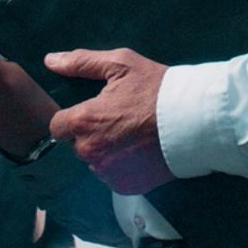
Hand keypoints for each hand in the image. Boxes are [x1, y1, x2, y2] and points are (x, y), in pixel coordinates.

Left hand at [44, 48, 174, 193]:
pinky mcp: (126, 186)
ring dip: (105, 153)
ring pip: (95, 163)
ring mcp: (108, 172)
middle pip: (77, 145)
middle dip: (91, 134)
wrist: (196, 121)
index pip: (57, 127)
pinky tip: (138, 152)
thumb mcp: (121, 65)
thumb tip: (50, 60)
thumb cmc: (157, 89)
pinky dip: (121, 168)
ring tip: (131, 136)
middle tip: (118, 121)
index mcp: (83, 122)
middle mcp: (91, 151)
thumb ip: (81, 62)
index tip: (92, 112)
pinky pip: (113, 178)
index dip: (72, 118)